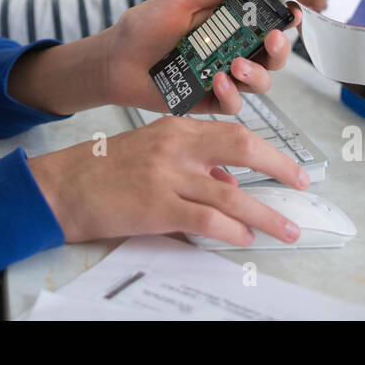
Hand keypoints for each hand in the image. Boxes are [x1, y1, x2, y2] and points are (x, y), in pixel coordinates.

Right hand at [28, 118, 309, 245]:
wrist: (61, 186)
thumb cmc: (101, 170)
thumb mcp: (149, 150)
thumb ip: (188, 160)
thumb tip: (225, 180)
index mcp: (175, 127)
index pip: (232, 131)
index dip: (267, 149)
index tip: (288, 165)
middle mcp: (175, 146)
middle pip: (242, 147)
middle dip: (280, 167)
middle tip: (302, 184)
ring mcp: (167, 176)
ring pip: (231, 191)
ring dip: (266, 213)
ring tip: (286, 229)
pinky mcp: (157, 207)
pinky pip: (207, 218)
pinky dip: (232, 229)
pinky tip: (244, 237)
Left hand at [101, 0, 299, 115]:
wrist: (114, 60)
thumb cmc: (143, 27)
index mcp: (228, 26)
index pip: (266, 24)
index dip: (284, 20)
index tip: (292, 14)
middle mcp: (230, 53)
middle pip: (272, 57)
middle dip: (280, 49)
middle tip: (273, 39)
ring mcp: (221, 78)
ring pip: (259, 83)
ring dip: (256, 74)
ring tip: (236, 65)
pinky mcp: (208, 101)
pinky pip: (233, 103)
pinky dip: (230, 93)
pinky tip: (217, 80)